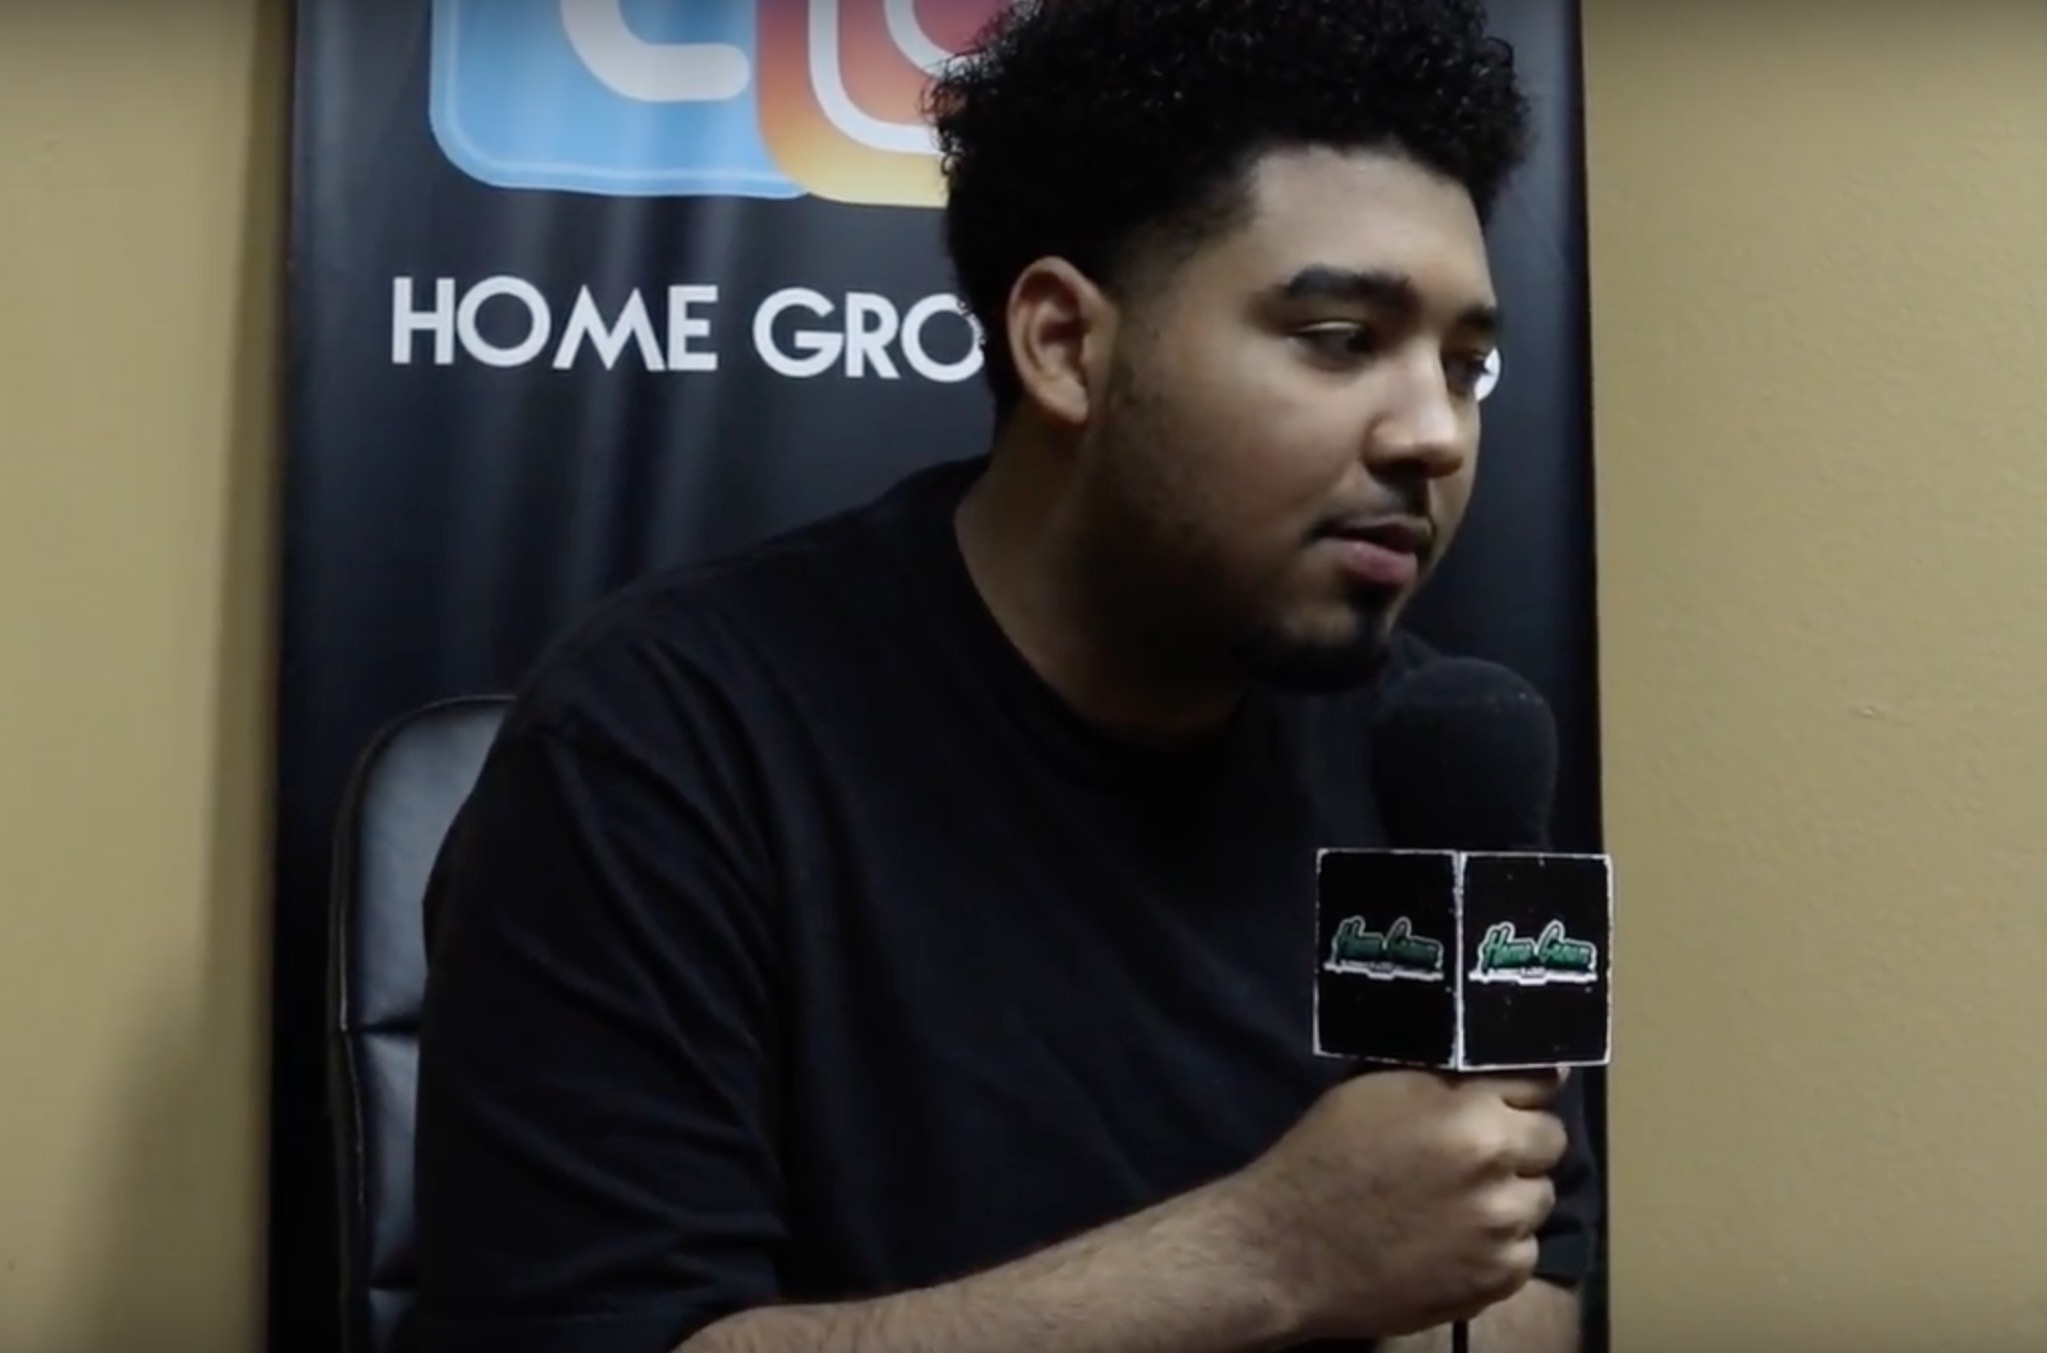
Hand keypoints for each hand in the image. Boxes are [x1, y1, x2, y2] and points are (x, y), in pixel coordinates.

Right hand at [1218, 1068, 1568, 1341]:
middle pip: (1551, 1142)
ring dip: (1510, 1197)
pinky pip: (1523, 1253)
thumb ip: (1445, 1079)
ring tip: (1460, 1204)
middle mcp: (1498, 1166)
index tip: (1511, 1100)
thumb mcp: (1377, 1089)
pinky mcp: (1497, 1280)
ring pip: (1539, 1200)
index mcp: (1469, 1110)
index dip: (1522, 1092)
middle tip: (1478, 1156)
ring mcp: (1502, 1228)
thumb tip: (1493, 1070)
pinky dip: (1498, 1247)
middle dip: (1520, 1144)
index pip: (1541, 1084)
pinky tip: (1453, 1244)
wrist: (1288, 1249)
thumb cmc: (1323, 1157)